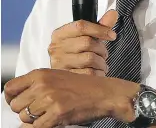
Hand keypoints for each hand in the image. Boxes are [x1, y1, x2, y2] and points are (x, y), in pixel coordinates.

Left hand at [5, 68, 138, 127]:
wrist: (105, 93)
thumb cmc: (83, 87)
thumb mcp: (57, 78)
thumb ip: (37, 85)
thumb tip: (16, 101)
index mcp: (41, 73)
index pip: (9, 88)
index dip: (11, 98)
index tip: (20, 103)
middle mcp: (42, 84)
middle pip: (16, 106)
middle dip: (26, 111)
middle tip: (42, 109)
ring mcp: (49, 98)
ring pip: (25, 118)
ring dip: (36, 120)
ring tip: (52, 112)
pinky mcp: (57, 112)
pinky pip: (37, 127)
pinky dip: (45, 126)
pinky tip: (56, 119)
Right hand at [48, 10, 117, 75]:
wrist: (67, 76)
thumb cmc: (78, 53)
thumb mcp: (88, 37)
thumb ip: (101, 25)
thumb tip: (113, 14)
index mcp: (60, 34)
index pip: (81, 26)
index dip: (100, 29)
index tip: (111, 35)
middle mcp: (56, 48)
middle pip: (87, 42)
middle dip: (101, 49)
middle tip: (103, 53)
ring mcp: (59, 64)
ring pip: (89, 58)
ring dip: (101, 62)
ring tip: (100, 63)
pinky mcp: (66, 78)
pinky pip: (89, 73)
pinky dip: (98, 73)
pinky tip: (96, 72)